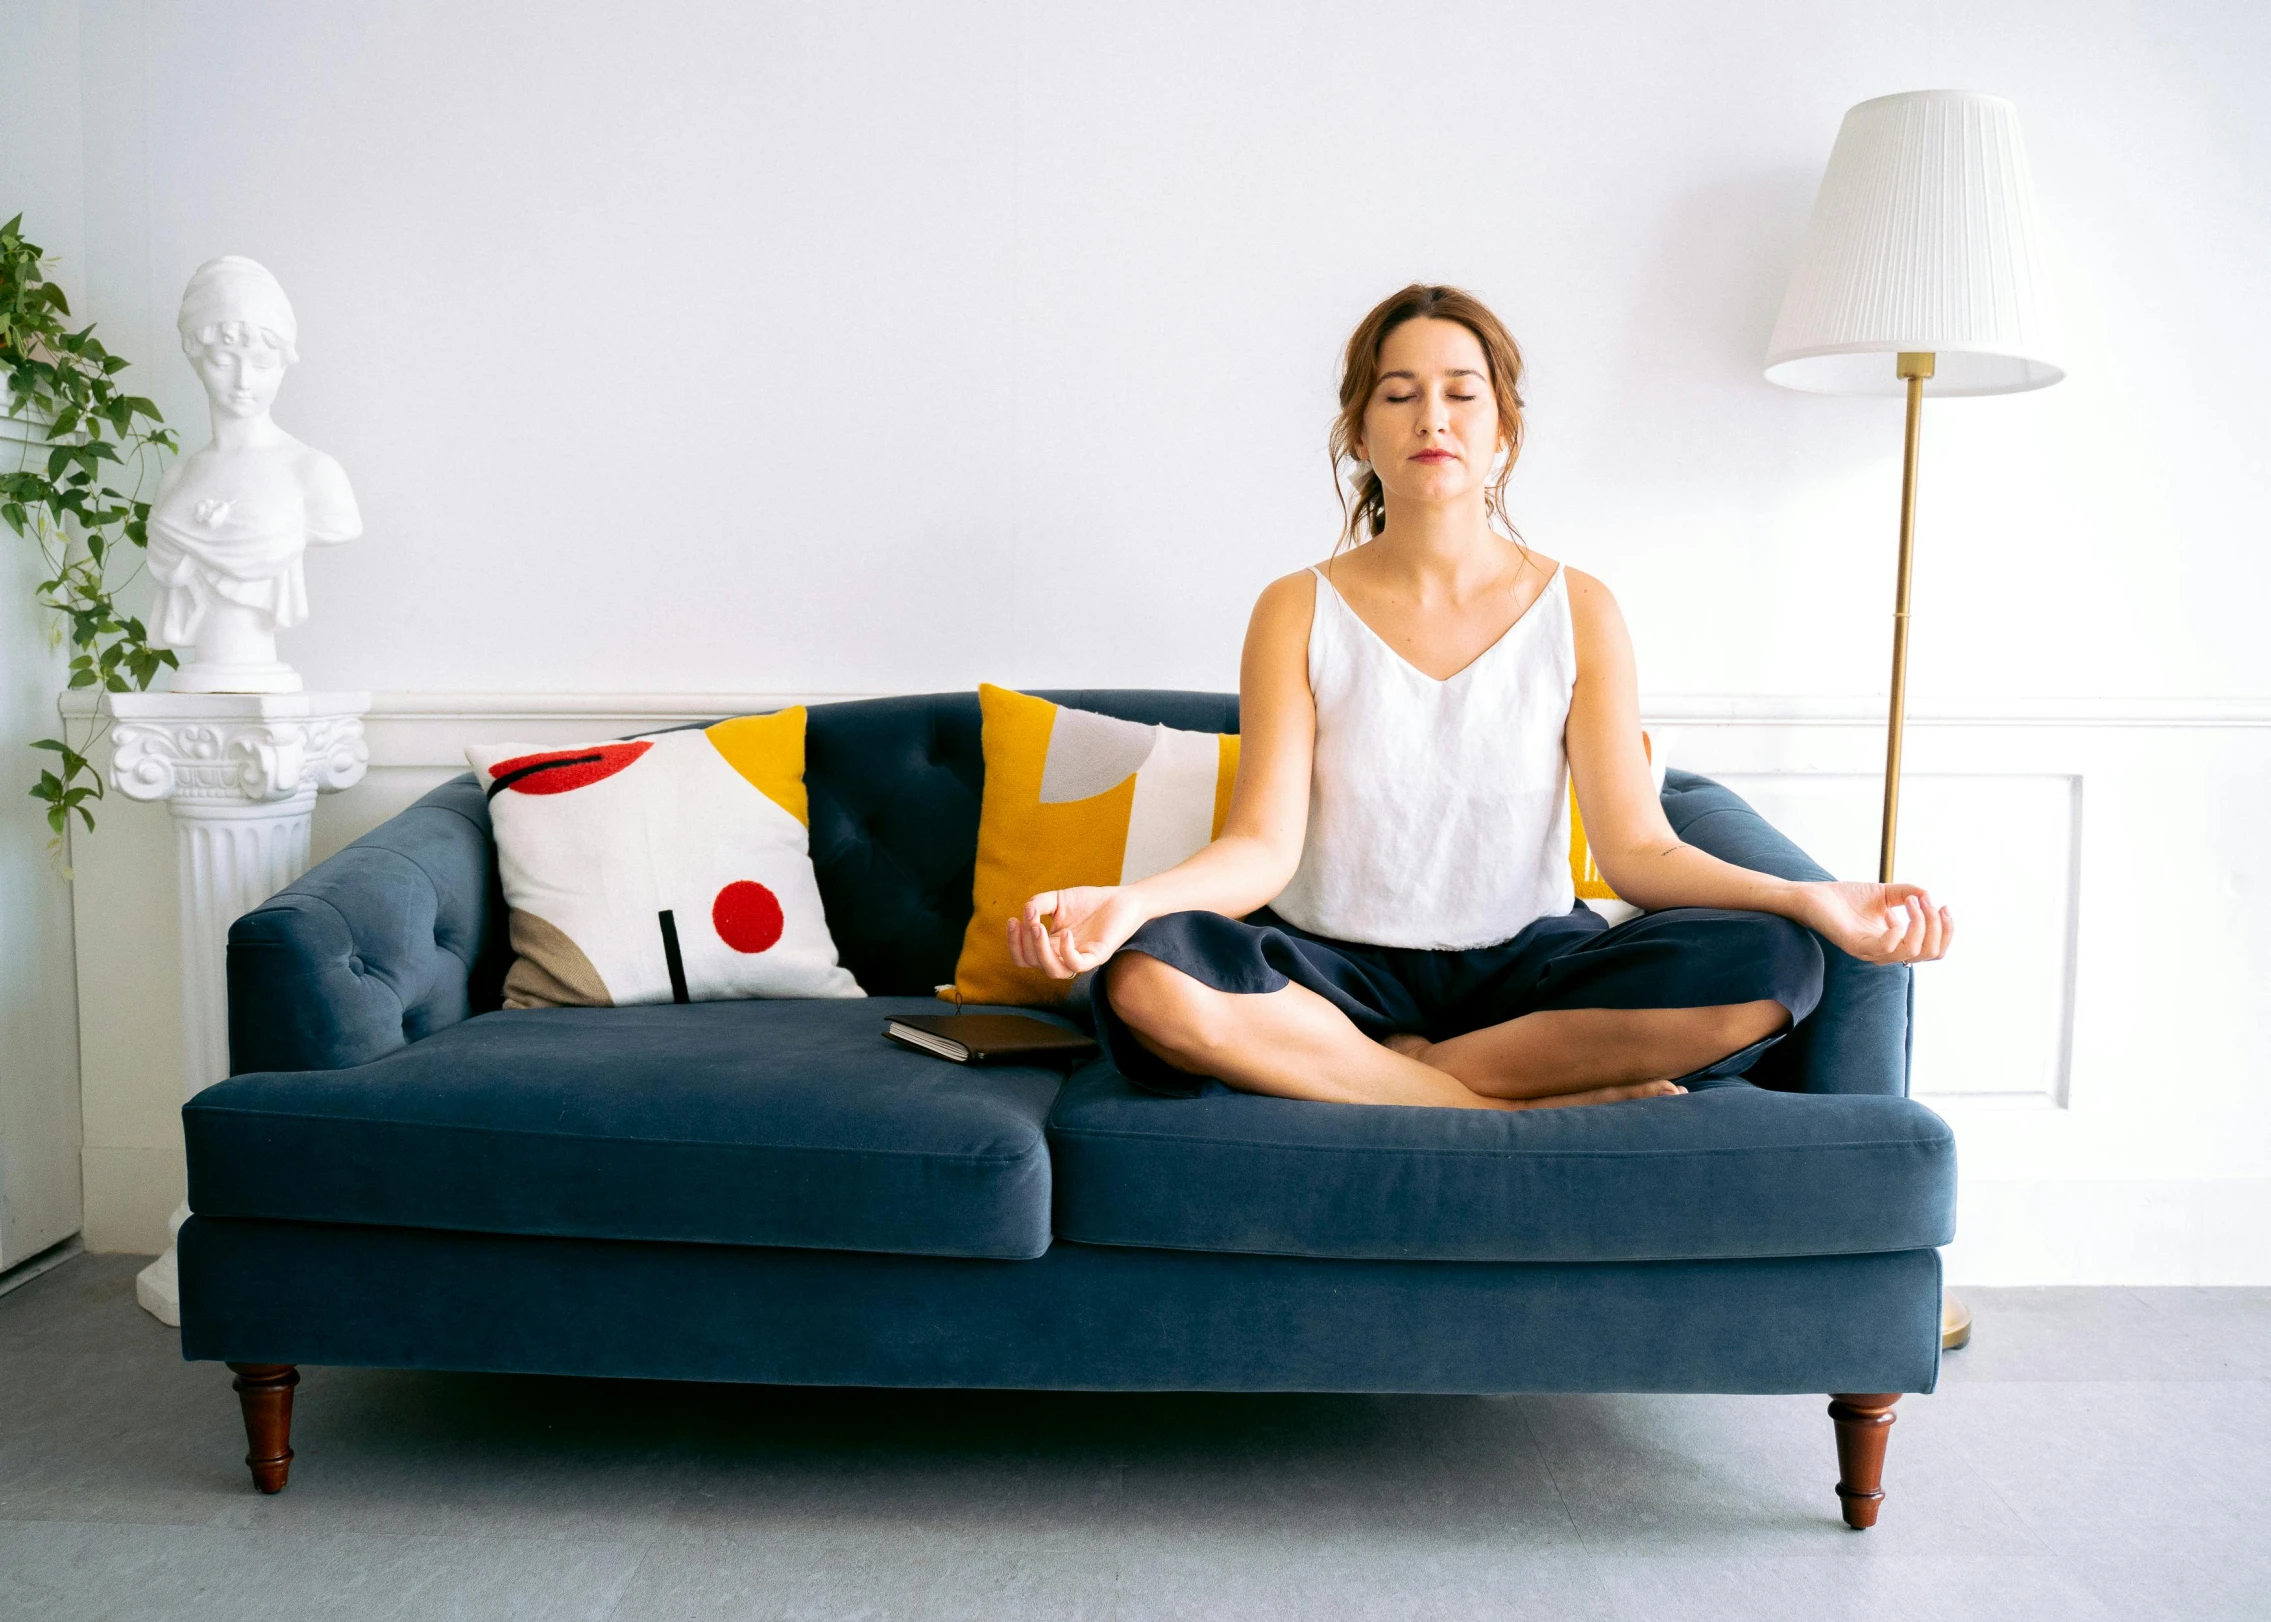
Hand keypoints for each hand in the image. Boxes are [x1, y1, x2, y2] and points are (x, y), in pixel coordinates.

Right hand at [1006, 885, 1149, 979]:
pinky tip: (1066, 932)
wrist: (1122, 900)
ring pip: (1054, 971)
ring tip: (1038, 927)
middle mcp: (1063, 956)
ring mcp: (1080, 957)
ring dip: (1040, 950)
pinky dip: (1067, 951)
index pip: (1025, 957)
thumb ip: (1039, 903)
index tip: (1013, 920)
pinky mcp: (1098, 955)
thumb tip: (1026, 910)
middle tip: (1030, 919)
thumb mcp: (1058, 899)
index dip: (1014, 943)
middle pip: (1034, 963)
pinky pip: (1077, 965)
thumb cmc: (1090, 902)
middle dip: (1025, 942)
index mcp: (1051, 946)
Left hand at [1794, 881, 1953, 964]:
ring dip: (1920, 923)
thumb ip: (1908, 894)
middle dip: (1937, 925)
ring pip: (1912, 952)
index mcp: (1896, 943)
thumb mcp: (1885, 893)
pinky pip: (1887, 948)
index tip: (1943, 905)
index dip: (1946, 931)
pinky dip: (1898, 930)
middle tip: (1927, 902)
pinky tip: (1891, 914)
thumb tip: (1929, 896)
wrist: (1814, 896)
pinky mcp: (1855, 946)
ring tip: (1909, 901)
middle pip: (1930, 953)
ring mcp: (1871, 951)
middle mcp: (1887, 952)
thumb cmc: (1847, 897)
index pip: (1934, 951)